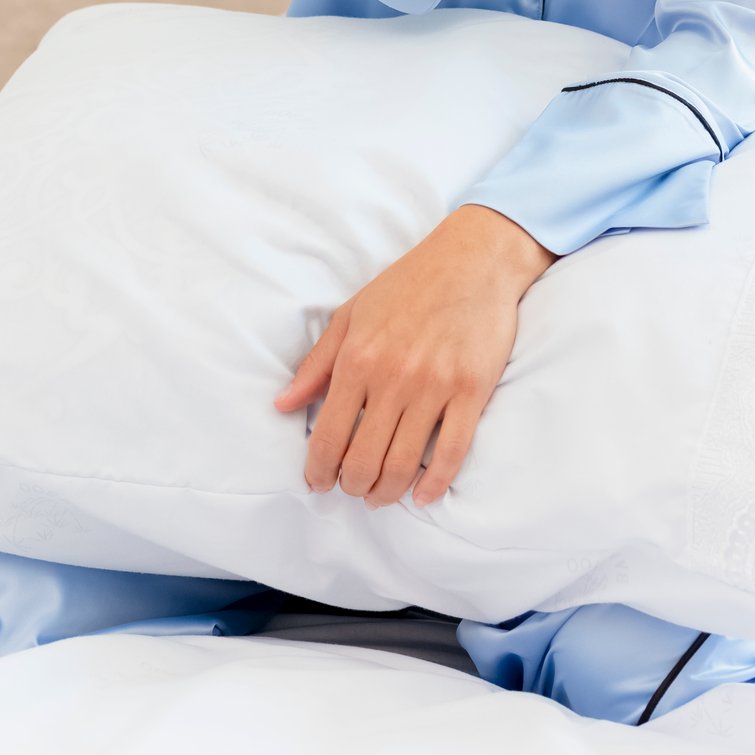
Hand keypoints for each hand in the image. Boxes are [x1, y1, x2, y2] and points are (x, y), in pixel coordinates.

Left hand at [272, 210, 547, 509]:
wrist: (472, 259)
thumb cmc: (408, 284)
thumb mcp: (351, 314)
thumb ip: (316, 364)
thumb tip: (282, 404)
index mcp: (358, 358)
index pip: (327, 434)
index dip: (318, 470)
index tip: (318, 483)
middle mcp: (393, 377)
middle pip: (364, 459)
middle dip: (352, 486)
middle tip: (352, 489)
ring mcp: (435, 386)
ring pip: (404, 464)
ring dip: (387, 492)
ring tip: (380, 495)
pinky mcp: (472, 390)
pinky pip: (451, 452)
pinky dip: (435, 483)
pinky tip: (423, 494)